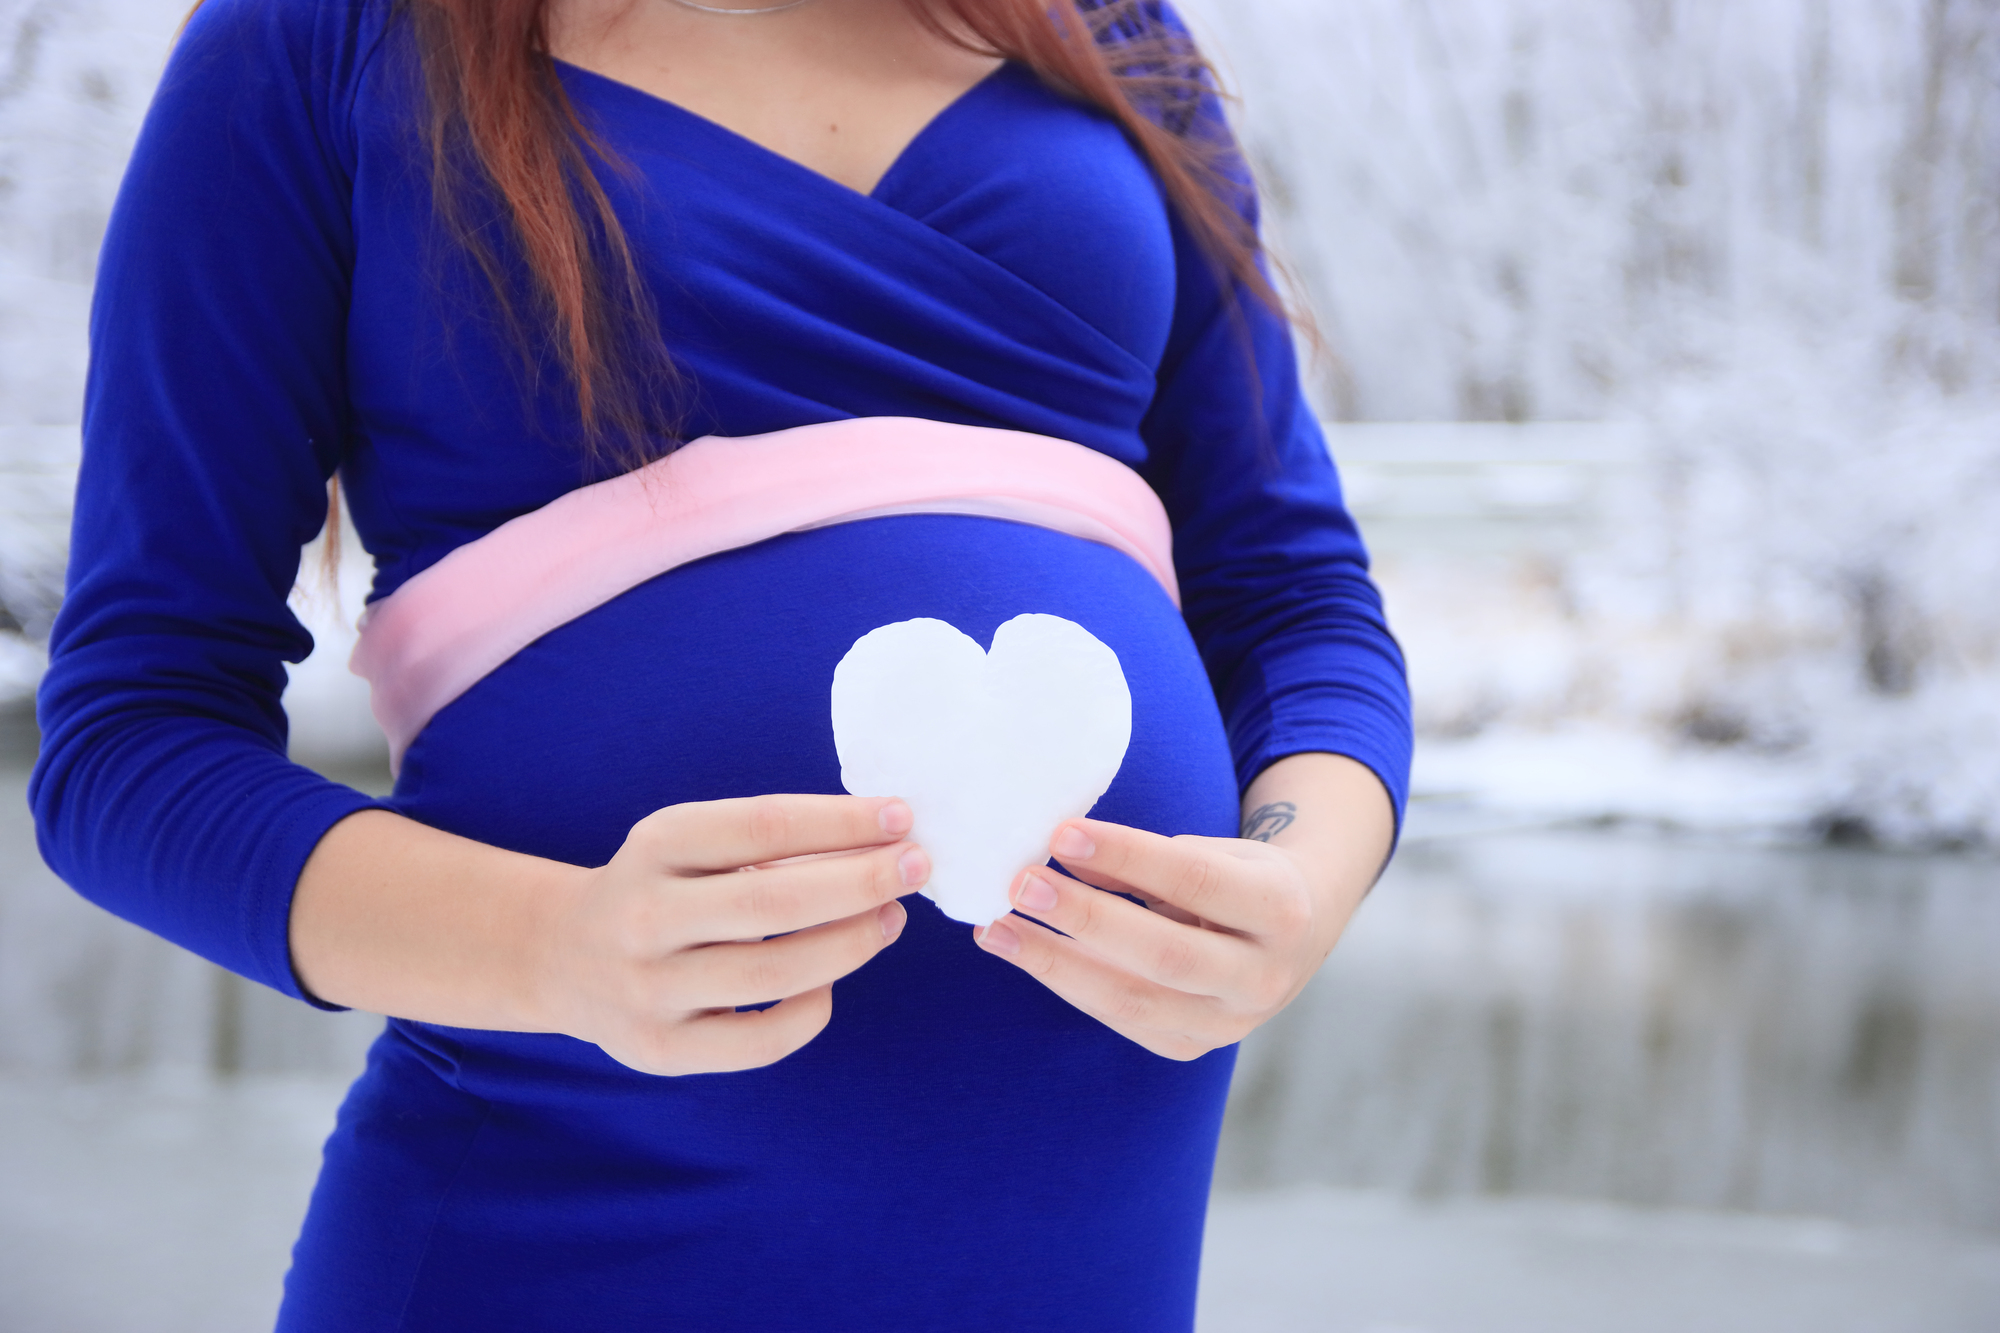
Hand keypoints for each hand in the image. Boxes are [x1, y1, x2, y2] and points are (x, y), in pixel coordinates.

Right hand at [535, 794, 926, 1076]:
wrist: (563, 956)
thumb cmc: (661, 888)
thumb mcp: (690, 844)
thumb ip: (770, 843)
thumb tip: (881, 840)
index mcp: (655, 845)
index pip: (763, 826)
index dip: (840, 821)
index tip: (900, 816)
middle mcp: (644, 915)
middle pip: (774, 902)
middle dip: (862, 881)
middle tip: (918, 866)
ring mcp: (649, 989)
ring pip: (775, 972)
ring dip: (851, 943)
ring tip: (890, 918)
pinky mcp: (661, 1049)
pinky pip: (762, 1040)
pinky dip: (812, 1010)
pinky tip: (830, 982)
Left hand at [972, 817, 1337, 1059]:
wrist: (1293, 939)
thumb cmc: (1238, 881)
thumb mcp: (1208, 853)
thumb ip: (1140, 859)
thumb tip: (1063, 852)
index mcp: (1279, 911)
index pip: (1194, 880)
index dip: (1127, 856)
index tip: (1062, 833)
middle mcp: (1262, 977)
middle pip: (1163, 953)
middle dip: (1083, 918)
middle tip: (1020, 885)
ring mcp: (1228, 1024)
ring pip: (1132, 1000)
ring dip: (1055, 963)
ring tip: (997, 929)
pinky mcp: (1190, 1047)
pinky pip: (1120, 1019)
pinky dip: (1068, 984)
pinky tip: (1026, 954)